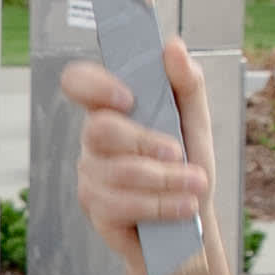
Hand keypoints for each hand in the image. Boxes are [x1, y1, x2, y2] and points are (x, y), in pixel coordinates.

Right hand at [60, 36, 233, 274]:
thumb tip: (173, 45)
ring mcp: (91, 176)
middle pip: (99, 129)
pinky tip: (183, 208)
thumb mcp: (196, 124)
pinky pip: (122, 204)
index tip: (128, 97)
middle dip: (146, 142)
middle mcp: (94, 141)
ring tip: (196, 188)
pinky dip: (161, 205)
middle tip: (179, 152)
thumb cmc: (187, 171)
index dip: (95, 85)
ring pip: (119, 171)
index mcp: (113, 110)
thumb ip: (186, 84)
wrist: (191, 229)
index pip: (78, 83)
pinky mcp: (96, 209)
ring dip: (166, 180)